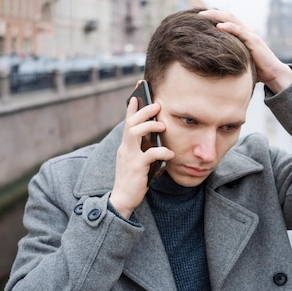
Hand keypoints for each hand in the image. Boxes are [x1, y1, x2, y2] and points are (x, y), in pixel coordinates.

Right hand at [109, 95, 173, 217]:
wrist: (122, 200)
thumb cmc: (133, 180)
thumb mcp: (137, 161)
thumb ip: (143, 149)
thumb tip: (156, 137)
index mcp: (125, 146)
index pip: (127, 121)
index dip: (132, 105)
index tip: (138, 90)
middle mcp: (125, 148)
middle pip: (130, 123)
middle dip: (143, 111)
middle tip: (157, 105)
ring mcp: (129, 157)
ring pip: (134, 133)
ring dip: (150, 126)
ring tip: (163, 126)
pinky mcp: (136, 167)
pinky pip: (149, 154)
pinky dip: (161, 151)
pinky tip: (170, 153)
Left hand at [199, 9, 291, 92]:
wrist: (273, 74)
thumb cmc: (255, 70)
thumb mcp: (238, 61)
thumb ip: (228, 58)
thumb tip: (211, 66)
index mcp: (241, 34)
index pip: (225, 20)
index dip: (212, 17)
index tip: (197, 19)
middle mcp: (245, 30)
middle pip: (226, 16)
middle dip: (211, 13)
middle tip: (196, 14)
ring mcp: (250, 34)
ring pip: (231, 19)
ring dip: (216, 16)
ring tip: (203, 16)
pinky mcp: (254, 40)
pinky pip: (240, 31)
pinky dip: (229, 27)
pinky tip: (219, 26)